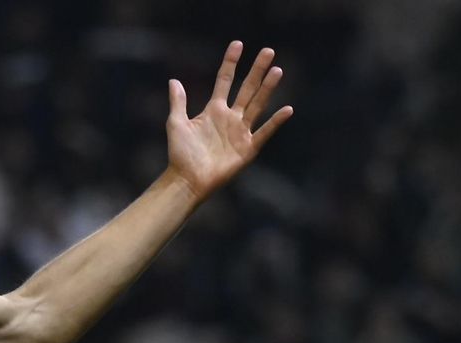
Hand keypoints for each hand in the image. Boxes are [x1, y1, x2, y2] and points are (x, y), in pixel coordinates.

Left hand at [164, 41, 293, 200]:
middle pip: (247, 89)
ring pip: (257, 105)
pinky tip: (287, 109)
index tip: (238, 44)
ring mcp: (240, 132)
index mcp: (214, 110)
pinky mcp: (247, 148)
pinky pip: (264, 132)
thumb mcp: (176, 123)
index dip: (230, 63)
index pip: (225, 80)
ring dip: (267, 88)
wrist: (187, 179)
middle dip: (256, 70)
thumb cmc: (180, 154)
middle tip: (268, 51)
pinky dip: (275, 122)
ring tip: (277, 70)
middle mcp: (230, 117)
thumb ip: (178, 102)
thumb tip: (173, 80)